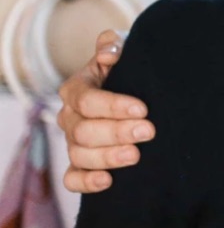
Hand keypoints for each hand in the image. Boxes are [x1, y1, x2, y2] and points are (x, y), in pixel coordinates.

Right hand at [56, 29, 154, 192]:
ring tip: (135, 156)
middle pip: (83, 130)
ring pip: (79, 155)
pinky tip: (108, 181)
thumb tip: (107, 53)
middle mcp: (70, 117)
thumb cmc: (130, 68)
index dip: (112, 105)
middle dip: (116, 132)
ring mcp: (74, 143)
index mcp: (77, 89)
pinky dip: (86, 183)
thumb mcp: (125, 50)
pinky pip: (73, 179)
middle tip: (148, 131)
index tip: (142, 108)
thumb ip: (114, 45)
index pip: (86, 99)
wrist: (139, 93)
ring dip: (107, 157)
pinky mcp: (81, 165)